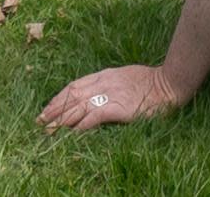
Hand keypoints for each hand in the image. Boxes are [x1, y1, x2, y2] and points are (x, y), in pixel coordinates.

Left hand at [38, 63, 191, 131]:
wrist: (169, 84)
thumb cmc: (151, 83)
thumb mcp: (125, 78)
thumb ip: (109, 84)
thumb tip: (95, 95)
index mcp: (104, 75)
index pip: (74, 86)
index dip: (59, 97)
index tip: (47, 108)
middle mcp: (103, 83)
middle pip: (72, 96)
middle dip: (54, 109)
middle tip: (40, 121)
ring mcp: (110, 95)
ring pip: (78, 107)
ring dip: (62, 119)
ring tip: (49, 130)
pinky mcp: (118, 108)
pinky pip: (94, 117)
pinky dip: (81, 126)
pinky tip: (72, 134)